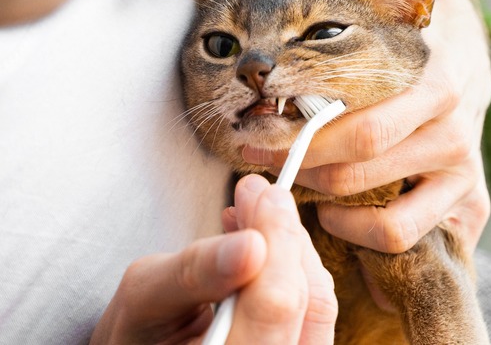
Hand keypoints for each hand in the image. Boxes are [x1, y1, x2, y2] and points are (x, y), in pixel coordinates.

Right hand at [91, 174, 336, 344]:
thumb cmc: (139, 332)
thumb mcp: (145, 298)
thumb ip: (196, 270)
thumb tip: (252, 243)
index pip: (274, 305)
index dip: (277, 241)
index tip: (261, 193)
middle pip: (306, 301)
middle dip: (285, 236)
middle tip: (259, 193)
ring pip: (318, 302)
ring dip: (291, 248)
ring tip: (256, 212)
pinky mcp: (299, 344)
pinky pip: (315, 308)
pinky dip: (293, 267)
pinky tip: (264, 241)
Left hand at [243, 0, 490, 253]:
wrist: (462, 60)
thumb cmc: (401, 42)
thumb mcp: (372, 10)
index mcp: (437, 78)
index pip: (362, 121)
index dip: (300, 132)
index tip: (255, 127)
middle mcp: (456, 129)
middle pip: (361, 164)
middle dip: (298, 163)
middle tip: (258, 154)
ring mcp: (465, 171)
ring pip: (384, 213)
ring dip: (326, 201)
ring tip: (298, 182)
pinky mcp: (469, 204)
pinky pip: (403, 236)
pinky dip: (361, 233)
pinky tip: (336, 212)